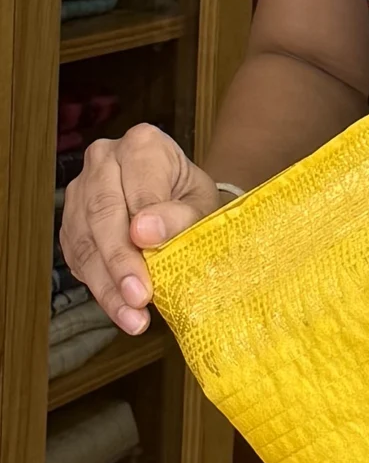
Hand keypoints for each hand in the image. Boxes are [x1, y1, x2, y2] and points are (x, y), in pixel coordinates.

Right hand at [59, 124, 218, 335]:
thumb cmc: (192, 197)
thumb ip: (181, 215)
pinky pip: (77, 257)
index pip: (138, 189)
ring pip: (84, 240)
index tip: (150, 265)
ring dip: (107, 285)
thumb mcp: (202, 202)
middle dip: (120, 263)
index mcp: (142, 145)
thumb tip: (145, 232)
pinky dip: (99, 287)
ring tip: (132, 317)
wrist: (177, 198)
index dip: (142, 230)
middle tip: (139, 299)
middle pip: (103, 213)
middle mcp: (104, 160)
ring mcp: (81, 190)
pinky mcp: (71, 223)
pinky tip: (119, 309)